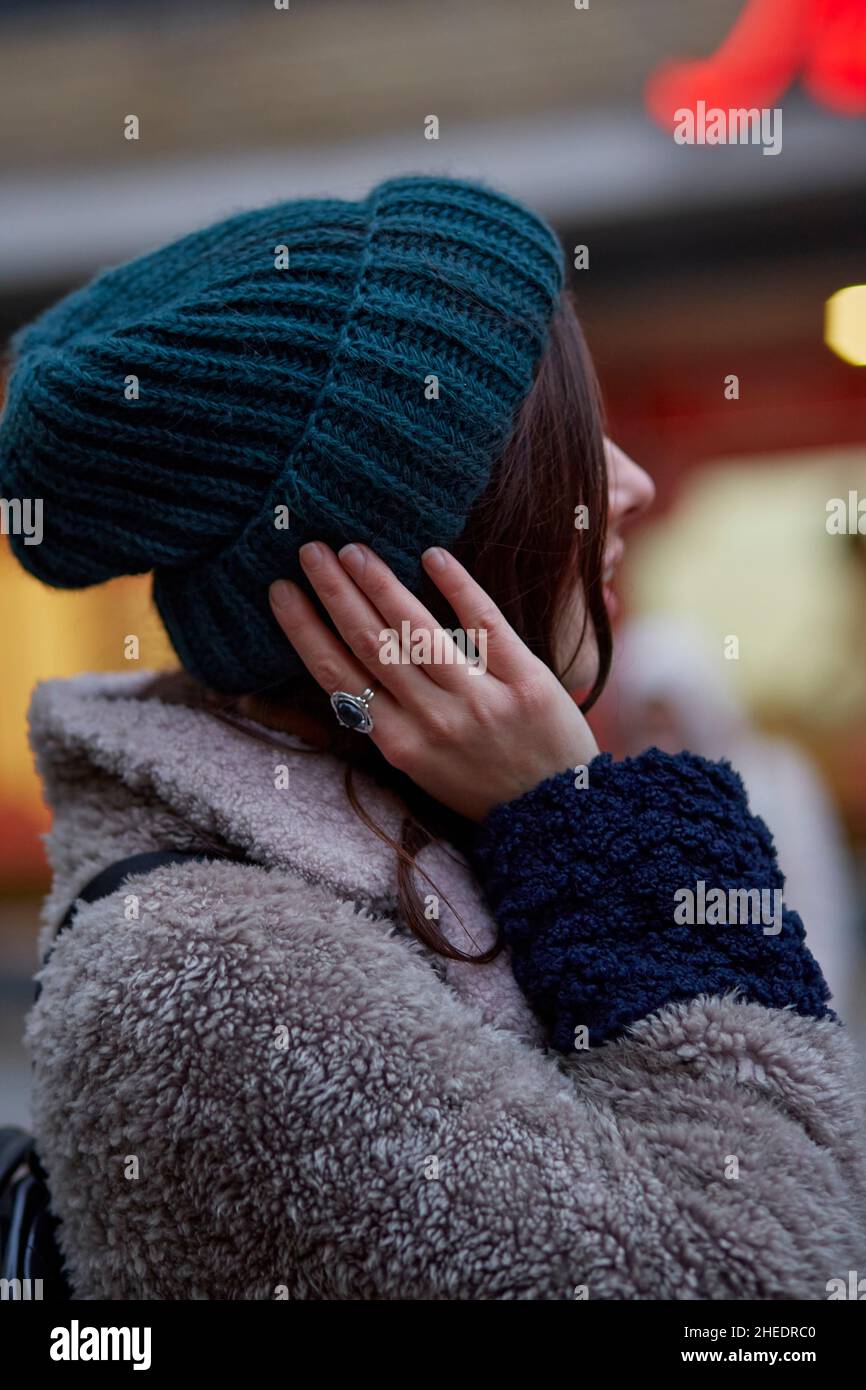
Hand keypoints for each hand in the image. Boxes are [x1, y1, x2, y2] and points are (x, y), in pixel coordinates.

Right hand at [269, 541, 598, 821]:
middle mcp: (433, 721)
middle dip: (334, 592)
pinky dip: (458, 587)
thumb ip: (388, 717)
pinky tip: (432, 555)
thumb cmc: (479, 783)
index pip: (337, 676)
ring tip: (355, 549)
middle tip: (311, 549)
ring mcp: (480, 701)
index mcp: (399, 744)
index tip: (281, 590)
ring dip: (381, 583)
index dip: (304, 629)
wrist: (555, 815)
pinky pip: (486, 626)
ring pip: (418, 631)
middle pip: (370, 643)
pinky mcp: (526, 683)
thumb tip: (343, 658)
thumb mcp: (421, 765)